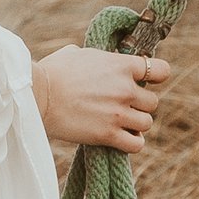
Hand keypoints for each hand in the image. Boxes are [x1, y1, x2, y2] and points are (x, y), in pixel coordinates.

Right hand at [33, 42, 167, 159]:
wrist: (36, 95)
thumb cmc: (53, 72)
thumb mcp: (78, 54)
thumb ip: (98, 59)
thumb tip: (98, 61)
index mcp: (121, 65)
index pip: (161, 70)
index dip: (155, 76)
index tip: (144, 80)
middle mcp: (126, 89)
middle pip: (153, 102)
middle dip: (139, 104)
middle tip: (122, 105)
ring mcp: (119, 113)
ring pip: (147, 123)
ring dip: (135, 124)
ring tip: (119, 122)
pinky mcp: (109, 135)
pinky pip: (137, 144)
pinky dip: (132, 142)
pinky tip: (120, 137)